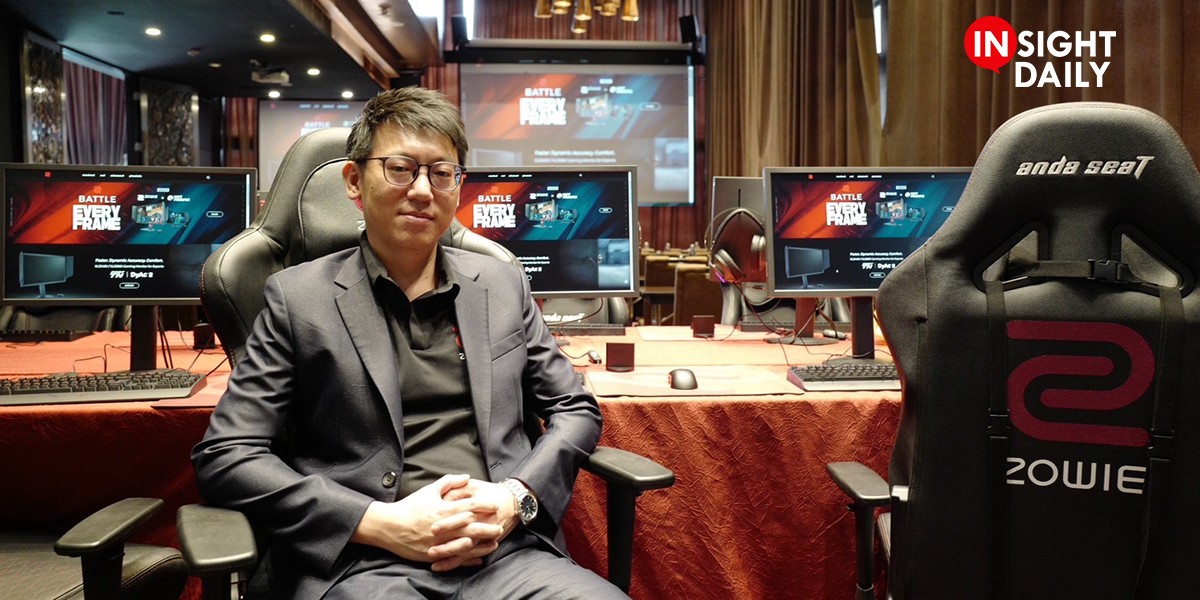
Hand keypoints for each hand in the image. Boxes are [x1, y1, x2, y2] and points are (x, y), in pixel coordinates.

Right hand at [350, 474, 504, 568]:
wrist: (389, 526)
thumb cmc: (410, 506)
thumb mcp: (429, 490)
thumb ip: (450, 482)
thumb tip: (468, 477)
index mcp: (444, 510)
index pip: (470, 506)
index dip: (485, 506)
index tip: (496, 506)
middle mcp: (444, 527)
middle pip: (472, 527)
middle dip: (488, 527)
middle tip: (500, 527)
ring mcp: (439, 542)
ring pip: (466, 545)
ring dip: (482, 545)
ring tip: (494, 544)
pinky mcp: (433, 554)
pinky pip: (455, 558)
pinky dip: (468, 560)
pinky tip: (478, 559)